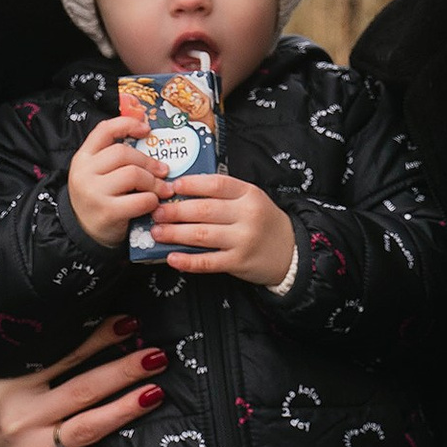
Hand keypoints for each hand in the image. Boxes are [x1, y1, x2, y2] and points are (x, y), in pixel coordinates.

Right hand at [0, 321, 164, 446]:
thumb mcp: (5, 381)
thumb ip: (39, 363)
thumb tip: (94, 331)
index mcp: (11, 383)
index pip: (62, 355)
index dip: (98, 338)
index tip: (130, 324)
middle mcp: (22, 415)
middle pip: (83, 389)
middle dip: (123, 371)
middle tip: (156, 356)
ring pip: (88, 428)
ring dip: (124, 409)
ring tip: (155, 393)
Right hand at [67, 114, 164, 249]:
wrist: (83, 233)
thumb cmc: (98, 199)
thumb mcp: (98, 174)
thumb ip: (115, 158)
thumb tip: (150, 141)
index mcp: (83, 158)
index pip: (104, 130)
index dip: (127, 124)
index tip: (146, 129)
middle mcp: (84, 172)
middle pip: (123, 153)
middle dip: (149, 161)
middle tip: (163, 171)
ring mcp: (94, 192)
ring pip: (133, 174)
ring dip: (154, 182)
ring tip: (162, 189)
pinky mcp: (107, 212)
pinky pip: (140, 200)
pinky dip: (152, 201)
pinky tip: (152, 204)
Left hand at [149, 170, 297, 287]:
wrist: (290, 252)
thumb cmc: (263, 222)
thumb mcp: (251, 200)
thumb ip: (224, 194)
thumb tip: (182, 192)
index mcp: (249, 194)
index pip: (216, 184)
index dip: (190, 184)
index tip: (171, 187)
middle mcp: (247, 215)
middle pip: (204, 210)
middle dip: (175, 211)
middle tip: (156, 212)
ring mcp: (243, 240)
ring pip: (202, 234)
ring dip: (175, 233)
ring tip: (157, 232)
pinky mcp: (238, 262)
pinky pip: (208, 262)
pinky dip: (188, 261)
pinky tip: (172, 258)